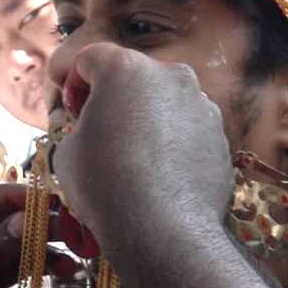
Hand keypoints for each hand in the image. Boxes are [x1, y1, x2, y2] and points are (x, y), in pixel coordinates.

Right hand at [51, 42, 235, 287]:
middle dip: (114, 97)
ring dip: (147, 117)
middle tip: (103, 130)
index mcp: (126, 69)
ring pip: (165, 101)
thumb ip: (80, 125)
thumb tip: (94, 129)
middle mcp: (171, 76)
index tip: (73, 109)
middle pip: (133, 76)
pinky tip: (163, 170)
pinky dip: (174, 139)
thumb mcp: (68, 151)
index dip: (74, 81)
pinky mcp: (219, 133)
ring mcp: (201, 104)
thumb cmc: (104, 183)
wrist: (162, 228)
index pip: (92, 58)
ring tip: (137, 155)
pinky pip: (188, 127)